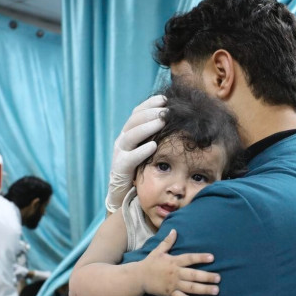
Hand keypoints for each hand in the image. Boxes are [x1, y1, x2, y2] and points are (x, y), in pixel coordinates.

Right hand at [106, 95, 166, 212]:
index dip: (149, 104)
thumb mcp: (150, 150)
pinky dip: (141, 151)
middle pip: (133, 120)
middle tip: (165, 109)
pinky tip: (153, 146)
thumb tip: (176, 121)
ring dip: (146, 127)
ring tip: (161, 121)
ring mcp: (119, 154)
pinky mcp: (119, 169)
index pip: (137, 113)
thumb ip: (158, 136)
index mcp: (129, 133)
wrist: (126, 196)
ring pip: (130, 135)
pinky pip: (129, 158)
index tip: (164, 99)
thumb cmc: (143, 170)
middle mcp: (122, 141)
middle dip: (149, 112)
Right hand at [139, 229, 219, 295]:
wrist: (138, 277)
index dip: (201, 258)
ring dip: (204, 289)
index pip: (189, 258)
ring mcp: (173, 284)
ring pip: (190, 288)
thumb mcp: (158, 250)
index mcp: (174, 261)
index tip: (212, 257)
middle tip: (219, 278)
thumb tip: (174, 230)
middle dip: (207, 277)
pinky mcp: (169, 293)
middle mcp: (175, 273)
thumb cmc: (150, 263)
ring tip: (215, 290)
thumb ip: (168, 242)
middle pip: (193, 275)